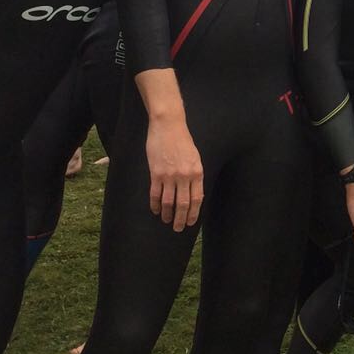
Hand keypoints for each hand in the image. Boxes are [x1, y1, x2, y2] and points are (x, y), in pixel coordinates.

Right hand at [145, 114, 204, 230]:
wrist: (168, 126)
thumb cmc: (183, 140)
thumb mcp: (195, 157)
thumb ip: (195, 175)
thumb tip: (193, 193)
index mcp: (197, 172)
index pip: (196, 199)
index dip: (193, 213)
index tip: (190, 222)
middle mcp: (184, 176)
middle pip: (183, 204)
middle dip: (181, 219)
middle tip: (178, 228)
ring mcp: (169, 175)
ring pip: (168, 202)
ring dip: (167, 214)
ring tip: (166, 221)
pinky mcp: (156, 173)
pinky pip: (155, 194)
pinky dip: (155, 205)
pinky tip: (156, 211)